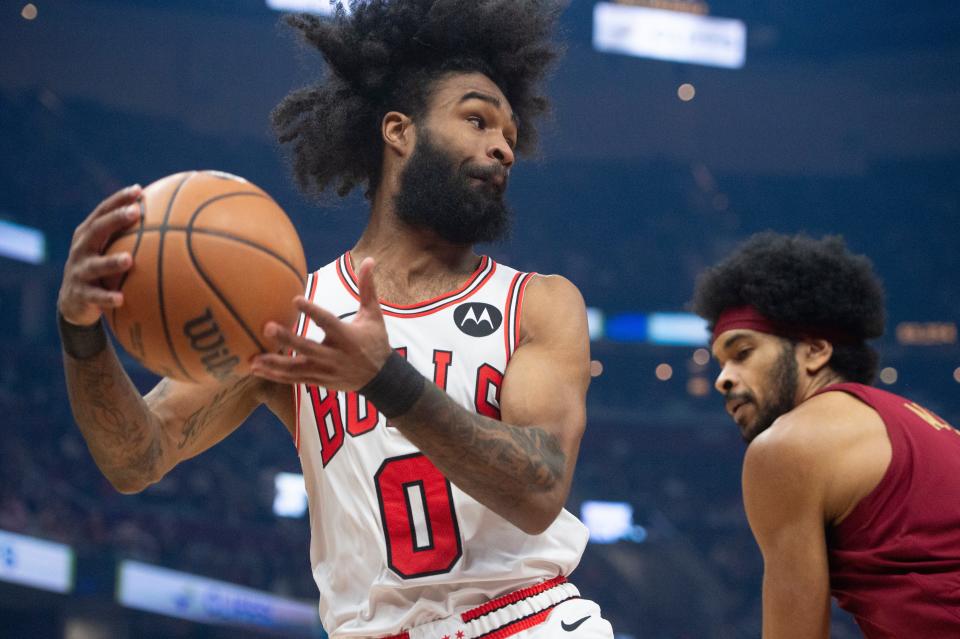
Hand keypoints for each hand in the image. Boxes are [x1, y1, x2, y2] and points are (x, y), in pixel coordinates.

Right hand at [57, 184, 141, 325]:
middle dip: (115, 219)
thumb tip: (172, 223)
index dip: (118, 200)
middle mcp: (81, 249)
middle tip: (135, 212)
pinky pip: (95, 296)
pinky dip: (107, 297)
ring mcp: (79, 271)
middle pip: (96, 230)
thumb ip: (130, 237)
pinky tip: (121, 299)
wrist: (73, 301)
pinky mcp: (80, 294)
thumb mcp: (109, 251)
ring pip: (95, 265)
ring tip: (129, 260)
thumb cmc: (101, 269)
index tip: (138, 189)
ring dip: (111, 262)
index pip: (102, 212)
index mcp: (88, 235)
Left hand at [250, 257, 392, 389]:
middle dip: (287, 340)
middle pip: (308, 348)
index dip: (312, 312)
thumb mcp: (374, 315)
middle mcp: (335, 356)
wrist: (381, 379)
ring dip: (274, 364)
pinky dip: (275, 375)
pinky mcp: (318, 381)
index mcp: (347, 337)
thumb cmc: (376, 341)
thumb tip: (369, 259)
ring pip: (297, 369)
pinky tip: (255, 369)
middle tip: (267, 328)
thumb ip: (367, 288)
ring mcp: (325, 371)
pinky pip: (294, 379)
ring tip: (253, 359)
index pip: (328, 322)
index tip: (295, 299)